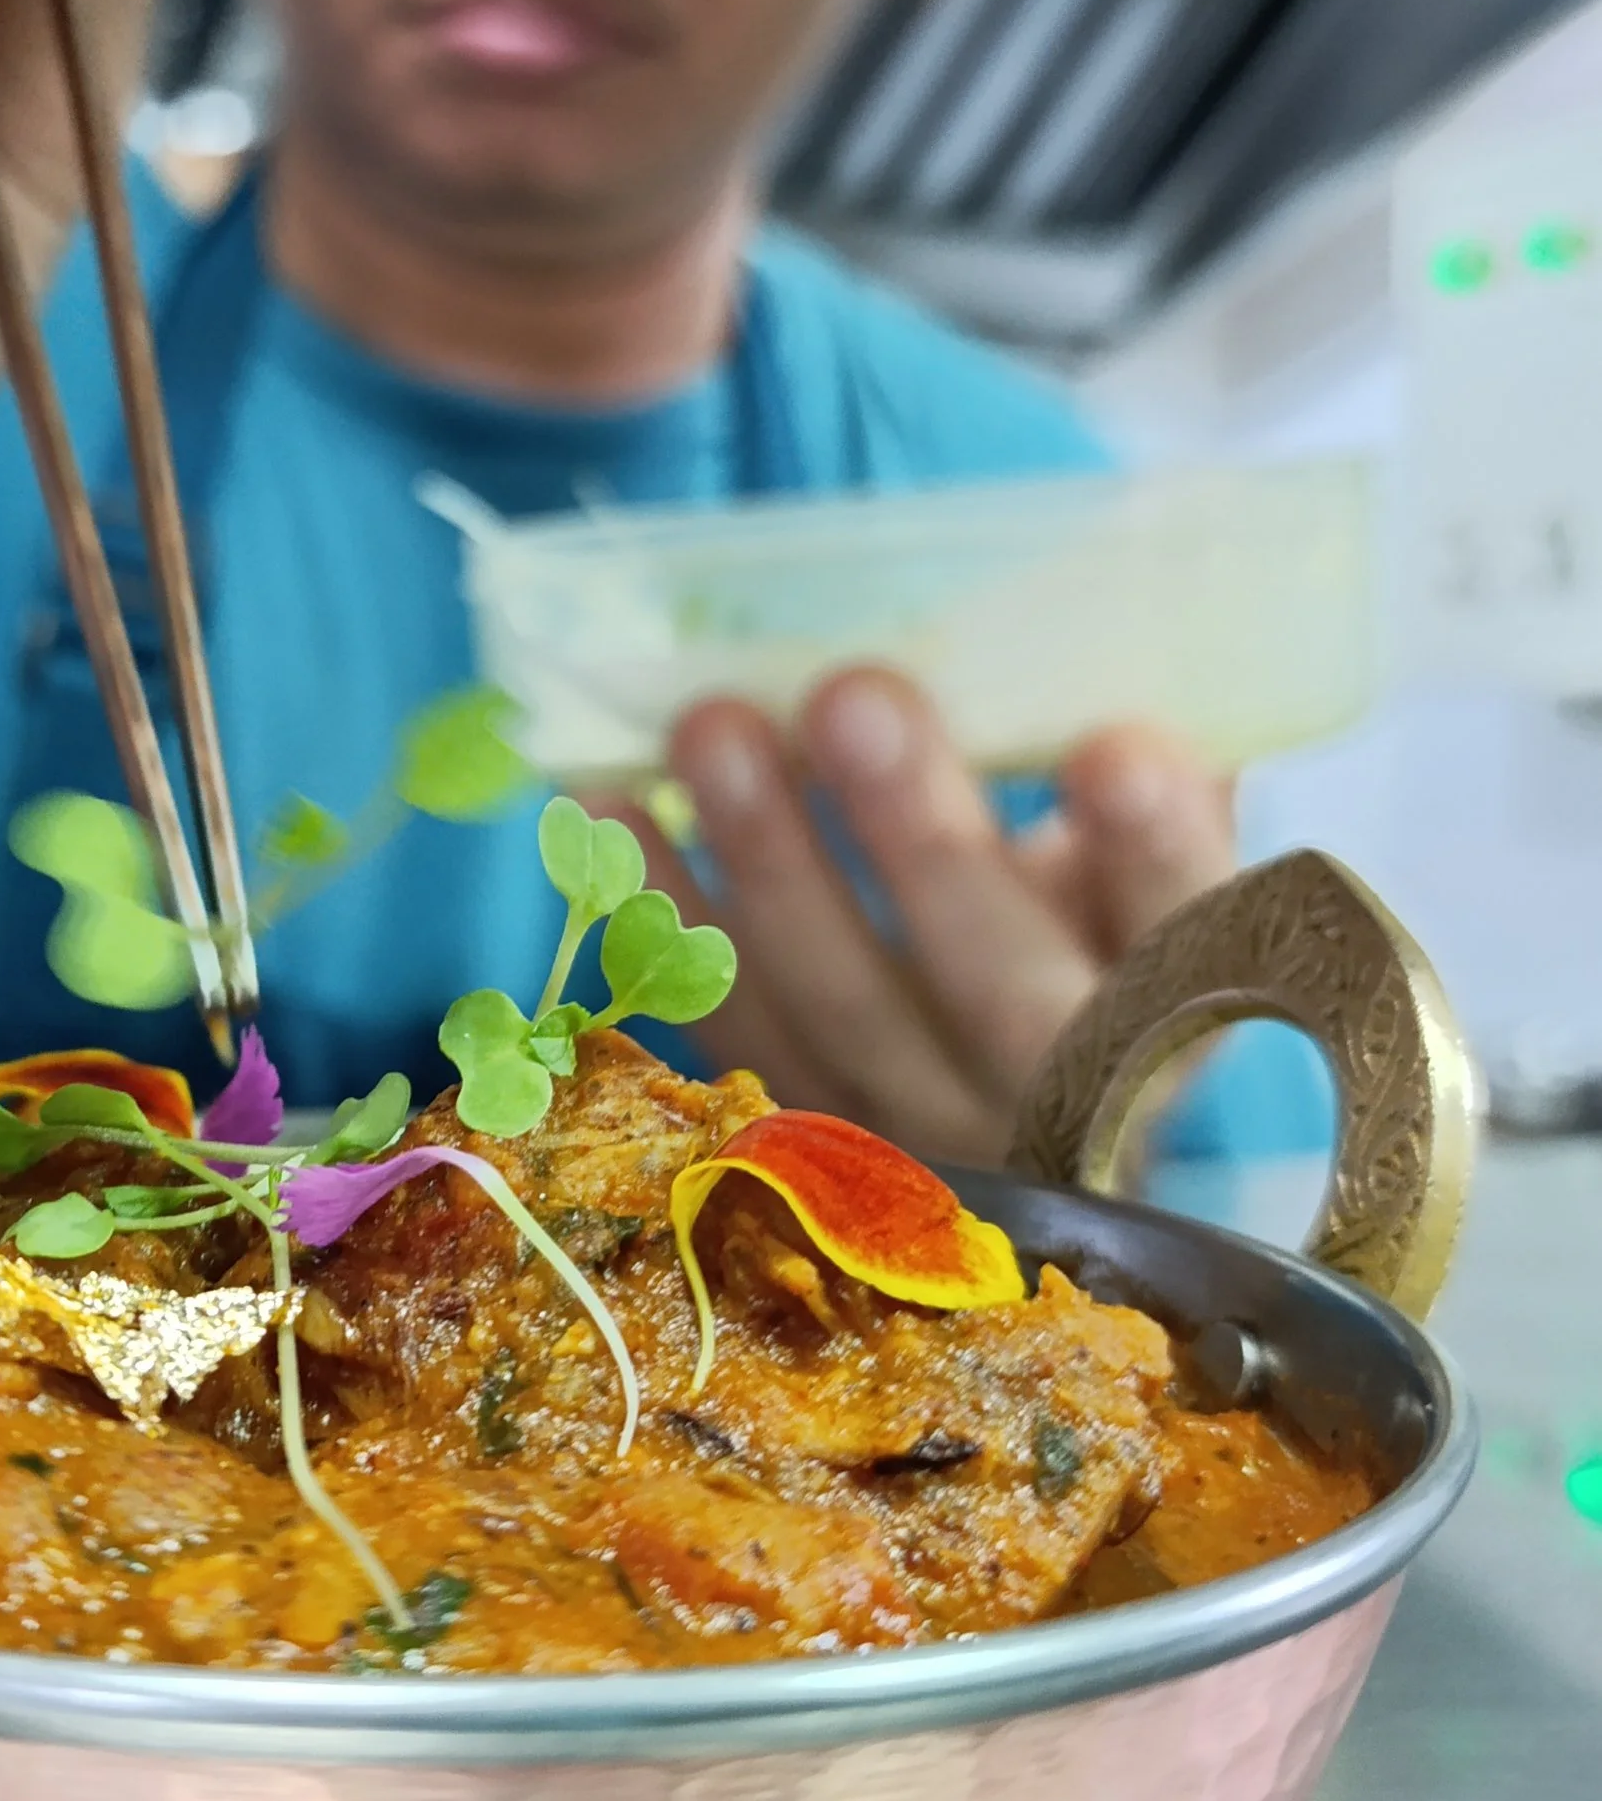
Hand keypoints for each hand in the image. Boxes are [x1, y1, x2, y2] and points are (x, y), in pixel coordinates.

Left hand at [609, 668, 1236, 1161]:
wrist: (1018, 1112)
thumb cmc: (1091, 936)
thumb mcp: (1138, 874)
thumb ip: (1130, 799)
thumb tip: (1100, 661)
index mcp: (1177, 1014)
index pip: (1193, 939)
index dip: (1158, 855)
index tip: (1117, 747)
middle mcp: (1059, 1104)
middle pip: (997, 989)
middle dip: (920, 840)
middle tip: (853, 696)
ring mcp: (922, 1137)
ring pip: (838, 1011)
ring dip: (765, 864)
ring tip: (710, 729)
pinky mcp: (802, 1139)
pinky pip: (728, 1027)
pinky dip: (664, 918)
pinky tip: (608, 809)